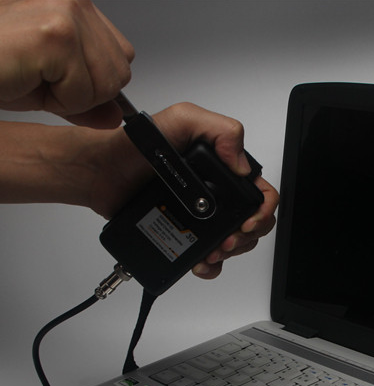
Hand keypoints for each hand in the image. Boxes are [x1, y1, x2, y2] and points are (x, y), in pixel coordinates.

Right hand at [0, 0, 133, 127]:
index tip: (53, 73)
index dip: (92, 79)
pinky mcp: (56, 35)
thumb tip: (118, 115)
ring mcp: (66, 12)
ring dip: (70, 96)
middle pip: (120, 72)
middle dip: (84, 90)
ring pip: (107, 86)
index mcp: (74, 2)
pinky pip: (84, 94)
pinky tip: (26, 77)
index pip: (122, 56)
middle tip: (38, 75)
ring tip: (30, 74)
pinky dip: (57, 101)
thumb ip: (89, 100)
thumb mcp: (48, 87)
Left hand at [91, 102, 278, 279]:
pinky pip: (210, 258)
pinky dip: (211, 265)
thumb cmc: (133, 147)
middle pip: (253, 222)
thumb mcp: (181, 120)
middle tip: (227, 239)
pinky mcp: (186, 234)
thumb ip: (220, 131)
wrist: (100, 174)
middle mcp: (217, 194)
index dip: (262, 211)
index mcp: (223, 169)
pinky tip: (201, 260)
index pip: (261, 191)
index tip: (246, 221)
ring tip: (212, 250)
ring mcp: (203, 217)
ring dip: (230, 251)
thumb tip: (242, 166)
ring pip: (236, 242)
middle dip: (246, 236)